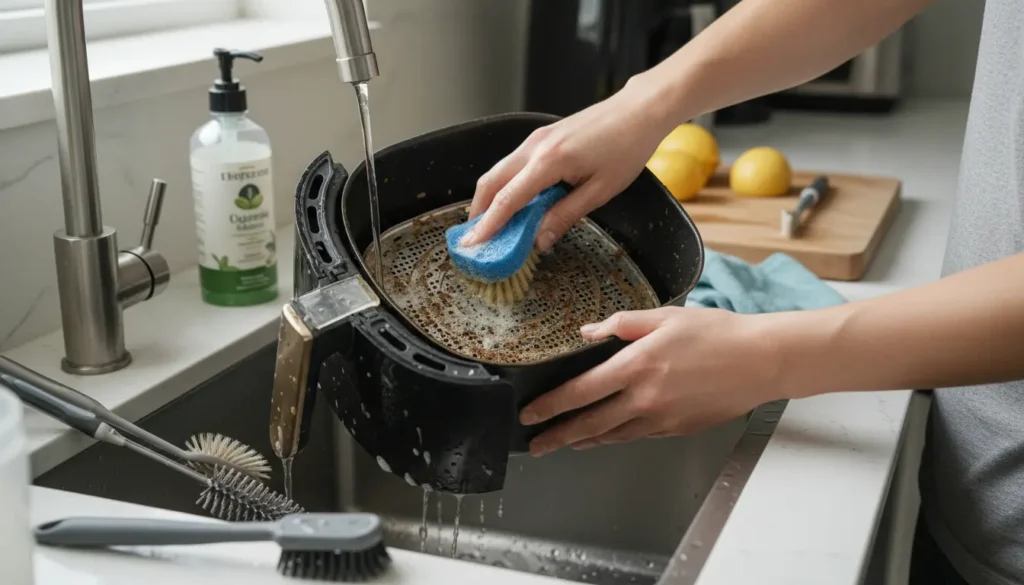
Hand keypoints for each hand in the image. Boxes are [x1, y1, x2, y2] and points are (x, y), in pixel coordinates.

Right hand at [460, 76, 674, 249]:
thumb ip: (565, 216)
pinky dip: (504, 185)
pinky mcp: (542, 137)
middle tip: (473, 239)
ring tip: (489, 225)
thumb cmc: (626, 148)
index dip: (489, 225)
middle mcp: (535, 147)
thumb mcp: (600, 191)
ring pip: (499, 171)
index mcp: (549, 161)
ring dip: (489, 198)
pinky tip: (511, 202)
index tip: (473, 244)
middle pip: (491, 181)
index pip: (508, 199)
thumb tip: (539, 241)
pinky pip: (513, 164)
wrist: (638, 111)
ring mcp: (536, 139)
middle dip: (479, 211)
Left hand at [519, 307, 784, 455]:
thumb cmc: (717, 333)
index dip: (551, 405)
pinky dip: (616, 438)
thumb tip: (587, 332)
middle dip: (557, 435)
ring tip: (564, 444)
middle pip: (589, 423)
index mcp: (636, 366)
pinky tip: (607, 436)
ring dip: (584, 440)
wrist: (761, 361)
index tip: (530, 414)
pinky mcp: (678, 430)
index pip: (580, 392)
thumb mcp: (665, 316)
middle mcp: (644, 398)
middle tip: (536, 443)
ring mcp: (661, 419)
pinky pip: (638, 436)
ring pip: (612, 436)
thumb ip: (621, 323)